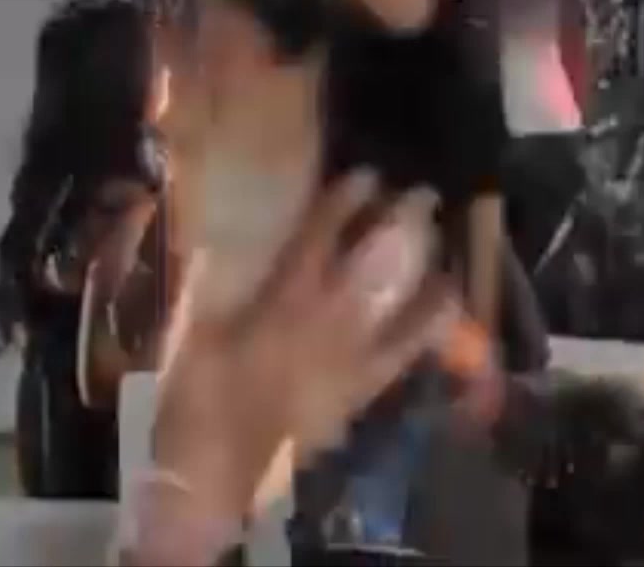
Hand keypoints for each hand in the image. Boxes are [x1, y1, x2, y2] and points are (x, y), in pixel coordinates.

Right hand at [151, 171, 461, 522]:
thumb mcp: (193, 331)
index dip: (345, 202)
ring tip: (441, 232)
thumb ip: (211, 283)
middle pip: (373, 261)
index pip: (319, 237)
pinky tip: (450, 295)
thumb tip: (222, 240)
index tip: (367, 174)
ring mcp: (352, 353)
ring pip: (398, 298)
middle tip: (423, 193)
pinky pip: (408, 349)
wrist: (216, 468)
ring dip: (422, 261)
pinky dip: (432, 320)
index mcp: (280, 300)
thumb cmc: (197, 395)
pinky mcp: (365, 385)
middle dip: (402, 223)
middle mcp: (326, 318)